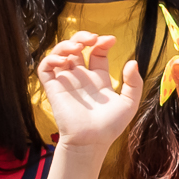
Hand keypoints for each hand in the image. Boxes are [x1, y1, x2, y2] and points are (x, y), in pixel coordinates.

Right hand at [37, 34, 142, 148]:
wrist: (92, 141)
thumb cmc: (110, 127)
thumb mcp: (129, 103)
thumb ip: (134, 82)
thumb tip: (132, 62)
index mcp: (98, 79)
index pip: (96, 52)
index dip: (102, 42)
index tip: (111, 40)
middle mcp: (81, 77)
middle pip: (76, 48)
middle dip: (83, 36)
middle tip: (92, 38)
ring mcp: (66, 81)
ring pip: (59, 54)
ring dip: (66, 44)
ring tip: (79, 46)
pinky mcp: (53, 88)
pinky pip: (45, 68)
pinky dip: (51, 58)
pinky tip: (64, 60)